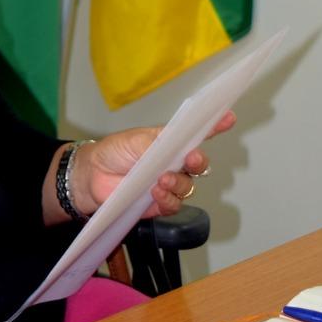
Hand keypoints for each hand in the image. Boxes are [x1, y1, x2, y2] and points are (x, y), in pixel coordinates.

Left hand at [69, 110, 235, 218]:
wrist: (93, 176)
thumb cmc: (114, 152)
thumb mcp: (135, 140)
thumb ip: (156, 142)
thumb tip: (174, 141)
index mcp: (169, 142)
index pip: (196, 134)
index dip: (214, 126)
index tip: (228, 117)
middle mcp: (173, 163)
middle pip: (198, 164)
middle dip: (198, 161)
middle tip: (190, 158)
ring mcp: (168, 183)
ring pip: (188, 186)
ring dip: (178, 182)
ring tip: (161, 179)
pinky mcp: (160, 203)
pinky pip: (173, 204)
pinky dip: (167, 199)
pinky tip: (156, 192)